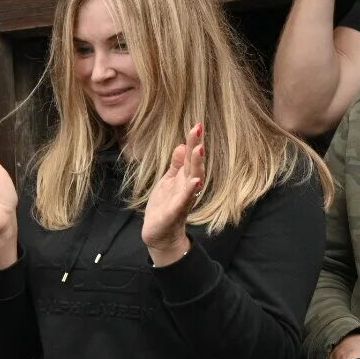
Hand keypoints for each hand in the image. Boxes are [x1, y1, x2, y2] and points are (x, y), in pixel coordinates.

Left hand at [143, 123, 203, 264]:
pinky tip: (195, 181)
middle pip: (193, 164)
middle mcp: (187, 187)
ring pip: (192, 179)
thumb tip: (181, 146)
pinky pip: (184, 200)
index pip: (189, 158)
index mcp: (184, 178)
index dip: (193, 142)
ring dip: (196, 165)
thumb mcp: (168, 182)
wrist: (160, 234)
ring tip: (199, 149)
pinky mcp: (175, 212)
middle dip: (196, 147)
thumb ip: (176, 166)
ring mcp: (183, 199)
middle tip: (198, 129)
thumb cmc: (165, 206)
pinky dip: (189, 191)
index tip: (197, 125)